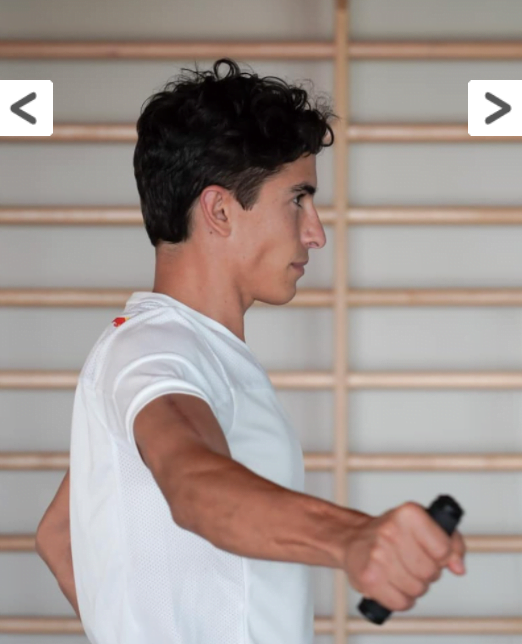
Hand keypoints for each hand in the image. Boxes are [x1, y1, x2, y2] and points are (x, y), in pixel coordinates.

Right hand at [341, 502, 465, 611]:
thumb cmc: (390, 532)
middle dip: (426, 573)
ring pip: (417, 589)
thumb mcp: (421, 524)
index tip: (431, 552)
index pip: (444, 548)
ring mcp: (378, 555)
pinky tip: (392, 584)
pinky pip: (401, 603)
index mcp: (408, 514)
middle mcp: (391, 531)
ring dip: (413, 587)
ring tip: (400, 572)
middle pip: (431, 572)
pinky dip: (400, 599)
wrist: (352, 539)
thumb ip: (450, 542)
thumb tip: (458, 566)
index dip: (442, 557)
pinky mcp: (369, 578)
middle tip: (412, 561)